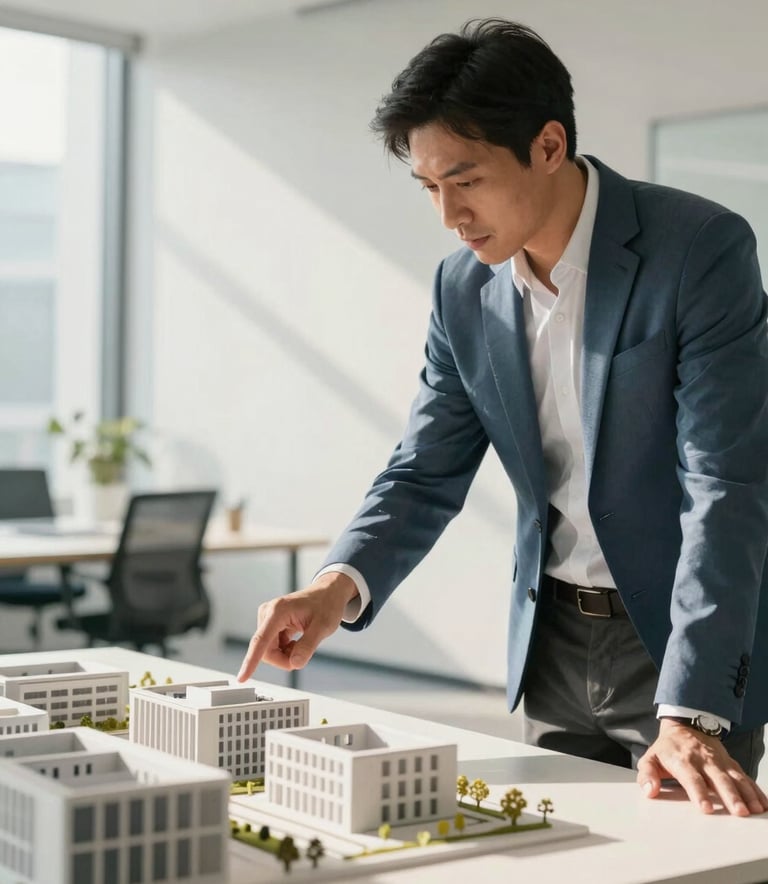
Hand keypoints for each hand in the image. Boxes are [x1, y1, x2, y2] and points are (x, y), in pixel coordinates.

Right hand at [236, 572, 358, 681]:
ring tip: (301, 643)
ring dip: (285, 654)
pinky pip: (272, 646)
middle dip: (283, 659)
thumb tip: (294, 664)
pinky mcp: (270, 624)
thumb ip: (307, 646)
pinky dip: (285, 650)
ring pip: (268, 650)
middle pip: (265, 650)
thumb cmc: (326, 605)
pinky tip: (296, 642)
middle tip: (302, 655)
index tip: (242, 677)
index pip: (261, 641)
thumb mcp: (323, 627)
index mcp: (278, 611)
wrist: (328, 593)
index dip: (250, 661)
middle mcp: (268, 613)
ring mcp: (268, 618)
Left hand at [637, 718, 767, 814]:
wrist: (685, 726)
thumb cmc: (668, 748)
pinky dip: (755, 790)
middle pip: (719, 779)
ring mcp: (719, 761)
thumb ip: (646, 774)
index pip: (691, 778)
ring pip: (736, 777)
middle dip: (730, 796)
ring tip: (755, 810)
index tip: (707, 809)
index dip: (699, 793)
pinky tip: (763, 804)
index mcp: (682, 760)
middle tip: (739, 812)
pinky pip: (745, 777)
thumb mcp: (650, 757)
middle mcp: (703, 760)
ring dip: (747, 794)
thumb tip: (649, 790)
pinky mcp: (730, 763)